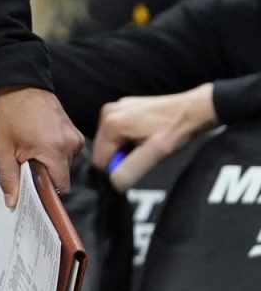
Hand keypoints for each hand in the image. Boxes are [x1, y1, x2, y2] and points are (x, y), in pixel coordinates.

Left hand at [0, 86, 85, 207]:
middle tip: (23, 161)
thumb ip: (9, 177)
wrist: (16, 80)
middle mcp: (71, 144)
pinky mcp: (72, 129)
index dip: (45, 191)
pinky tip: (35, 137)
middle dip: (43, 173)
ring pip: (62, 162)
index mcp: (56, 151)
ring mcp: (74, 135)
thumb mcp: (2, 147)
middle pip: (61, 175)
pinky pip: (64, 149)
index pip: (60, 187)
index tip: (31, 188)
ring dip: (46, 160)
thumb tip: (12, 203)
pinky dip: (51, 149)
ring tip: (28, 144)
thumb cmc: (8, 111)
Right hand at [91, 85, 217, 190]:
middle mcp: (107, 112)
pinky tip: (145, 135)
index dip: (116, 168)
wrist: (192, 110)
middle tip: (144, 153)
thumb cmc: (176, 129)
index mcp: (110, 123)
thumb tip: (113, 183)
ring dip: (125, 147)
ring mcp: (114, 107)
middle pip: (103, 149)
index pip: (99, 160)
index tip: (137, 164)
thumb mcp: (155, 153)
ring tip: (146, 144)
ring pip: (110, 141)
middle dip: (121, 156)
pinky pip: (117, 131)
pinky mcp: (122, 107)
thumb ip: (131, 169)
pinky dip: (128, 138)